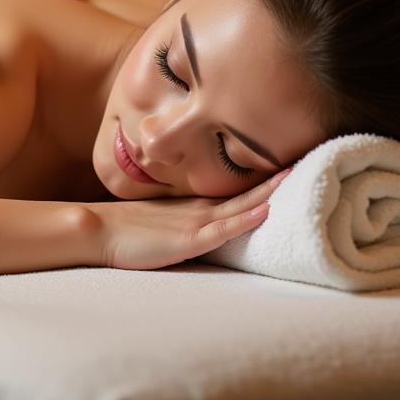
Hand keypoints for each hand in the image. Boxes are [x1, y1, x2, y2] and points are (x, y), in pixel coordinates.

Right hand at [81, 170, 289, 270]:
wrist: (98, 231)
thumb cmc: (125, 229)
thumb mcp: (160, 218)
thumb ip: (180, 217)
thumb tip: (200, 216)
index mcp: (194, 205)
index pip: (234, 190)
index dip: (260, 178)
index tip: (285, 164)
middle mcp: (199, 210)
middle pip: (243, 191)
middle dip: (272, 178)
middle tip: (300, 158)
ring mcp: (195, 223)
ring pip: (240, 206)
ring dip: (267, 192)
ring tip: (292, 177)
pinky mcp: (188, 241)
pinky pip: (224, 230)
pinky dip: (246, 219)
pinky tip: (265, 211)